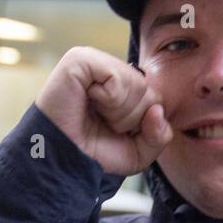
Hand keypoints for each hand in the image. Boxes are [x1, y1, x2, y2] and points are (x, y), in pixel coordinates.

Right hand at [34, 46, 173, 176]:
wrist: (63, 163)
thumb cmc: (93, 154)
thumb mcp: (138, 152)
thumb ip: (159, 135)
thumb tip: (158, 110)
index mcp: (121, 86)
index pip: (155, 97)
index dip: (142, 122)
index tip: (116, 131)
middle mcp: (108, 70)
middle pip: (148, 90)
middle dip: (131, 118)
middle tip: (104, 124)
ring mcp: (94, 62)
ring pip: (136, 83)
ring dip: (119, 111)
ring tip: (95, 115)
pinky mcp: (80, 60)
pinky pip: (117, 77)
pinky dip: (109, 99)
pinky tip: (89, 102)